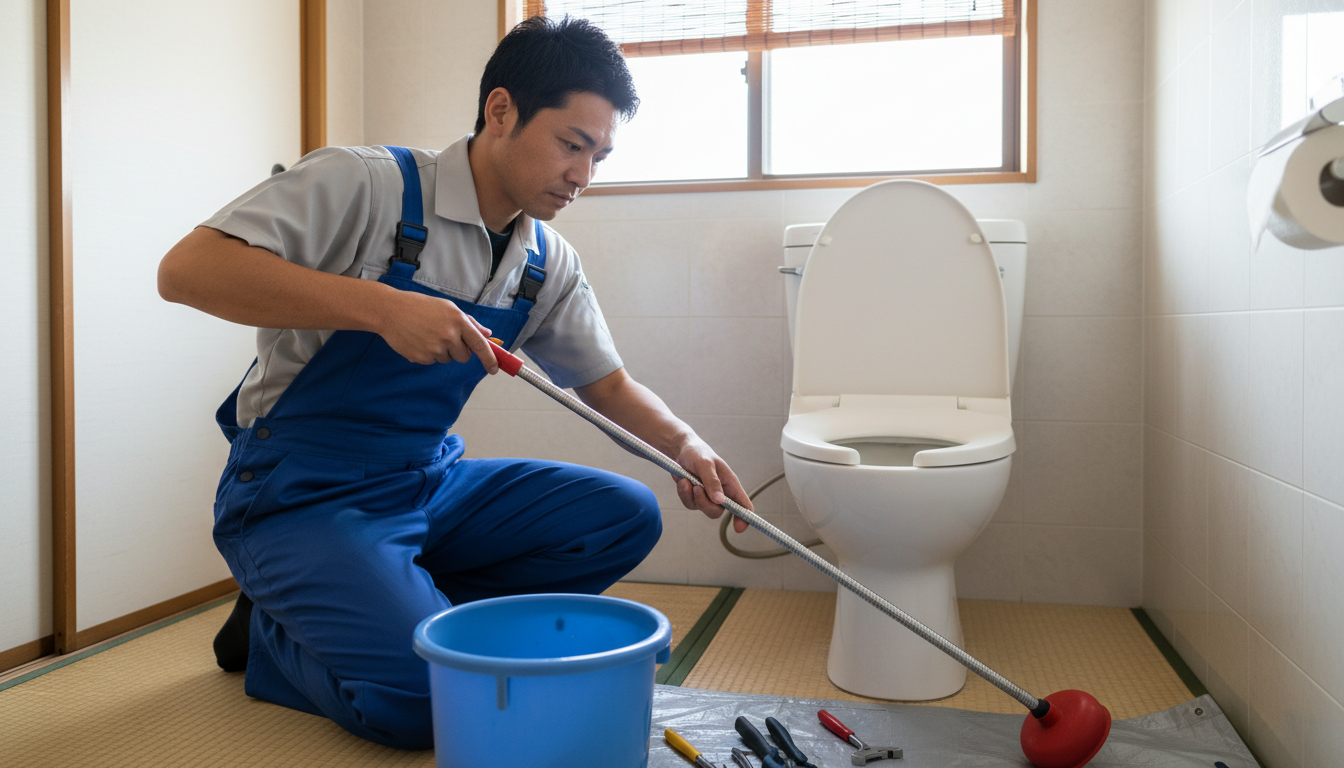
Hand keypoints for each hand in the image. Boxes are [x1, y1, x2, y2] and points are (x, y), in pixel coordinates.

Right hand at [377, 287, 498, 372]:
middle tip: (443, 336)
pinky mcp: (422, 357)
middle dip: (458, 351)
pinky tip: (418, 340)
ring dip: (441, 351)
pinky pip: (432, 361)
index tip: (495, 369)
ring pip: (447, 359)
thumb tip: (487, 334)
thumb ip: (469, 322)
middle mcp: (449, 336)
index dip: (490, 359)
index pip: (480, 345)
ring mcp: (435, 348)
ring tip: (427, 334)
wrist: (390, 311)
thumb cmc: (420, 306)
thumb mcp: (447, 307)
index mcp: (458, 321)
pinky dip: (428, 354)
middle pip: (464, 357)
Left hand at [674, 440, 752, 532]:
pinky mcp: (694, 497)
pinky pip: (689, 504)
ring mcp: (707, 496)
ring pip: (701, 509)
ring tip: (687, 480)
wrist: (681, 450)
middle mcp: (721, 493)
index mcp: (730, 484)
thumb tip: (720, 502)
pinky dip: (684, 493)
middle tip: (697, 489)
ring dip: (691, 496)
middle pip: (717, 512)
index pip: (743, 505)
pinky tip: (682, 481)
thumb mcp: (706, 464)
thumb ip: (713, 482)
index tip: (738, 528)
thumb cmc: (698, 453)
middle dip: (705, 504)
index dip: (744, 518)